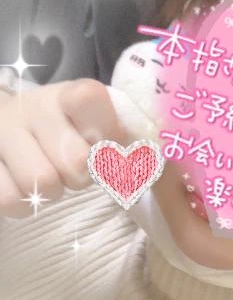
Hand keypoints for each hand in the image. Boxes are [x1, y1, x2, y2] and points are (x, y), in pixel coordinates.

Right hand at [0, 79, 127, 217]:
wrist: (3, 125)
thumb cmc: (60, 130)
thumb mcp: (89, 123)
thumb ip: (117, 136)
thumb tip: (152, 159)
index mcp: (67, 95)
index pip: (90, 99)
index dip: (108, 133)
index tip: (109, 145)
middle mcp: (32, 108)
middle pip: (76, 162)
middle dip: (80, 176)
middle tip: (72, 169)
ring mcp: (3, 132)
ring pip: (43, 183)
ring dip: (51, 191)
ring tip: (46, 176)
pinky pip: (10, 199)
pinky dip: (22, 204)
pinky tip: (22, 187)